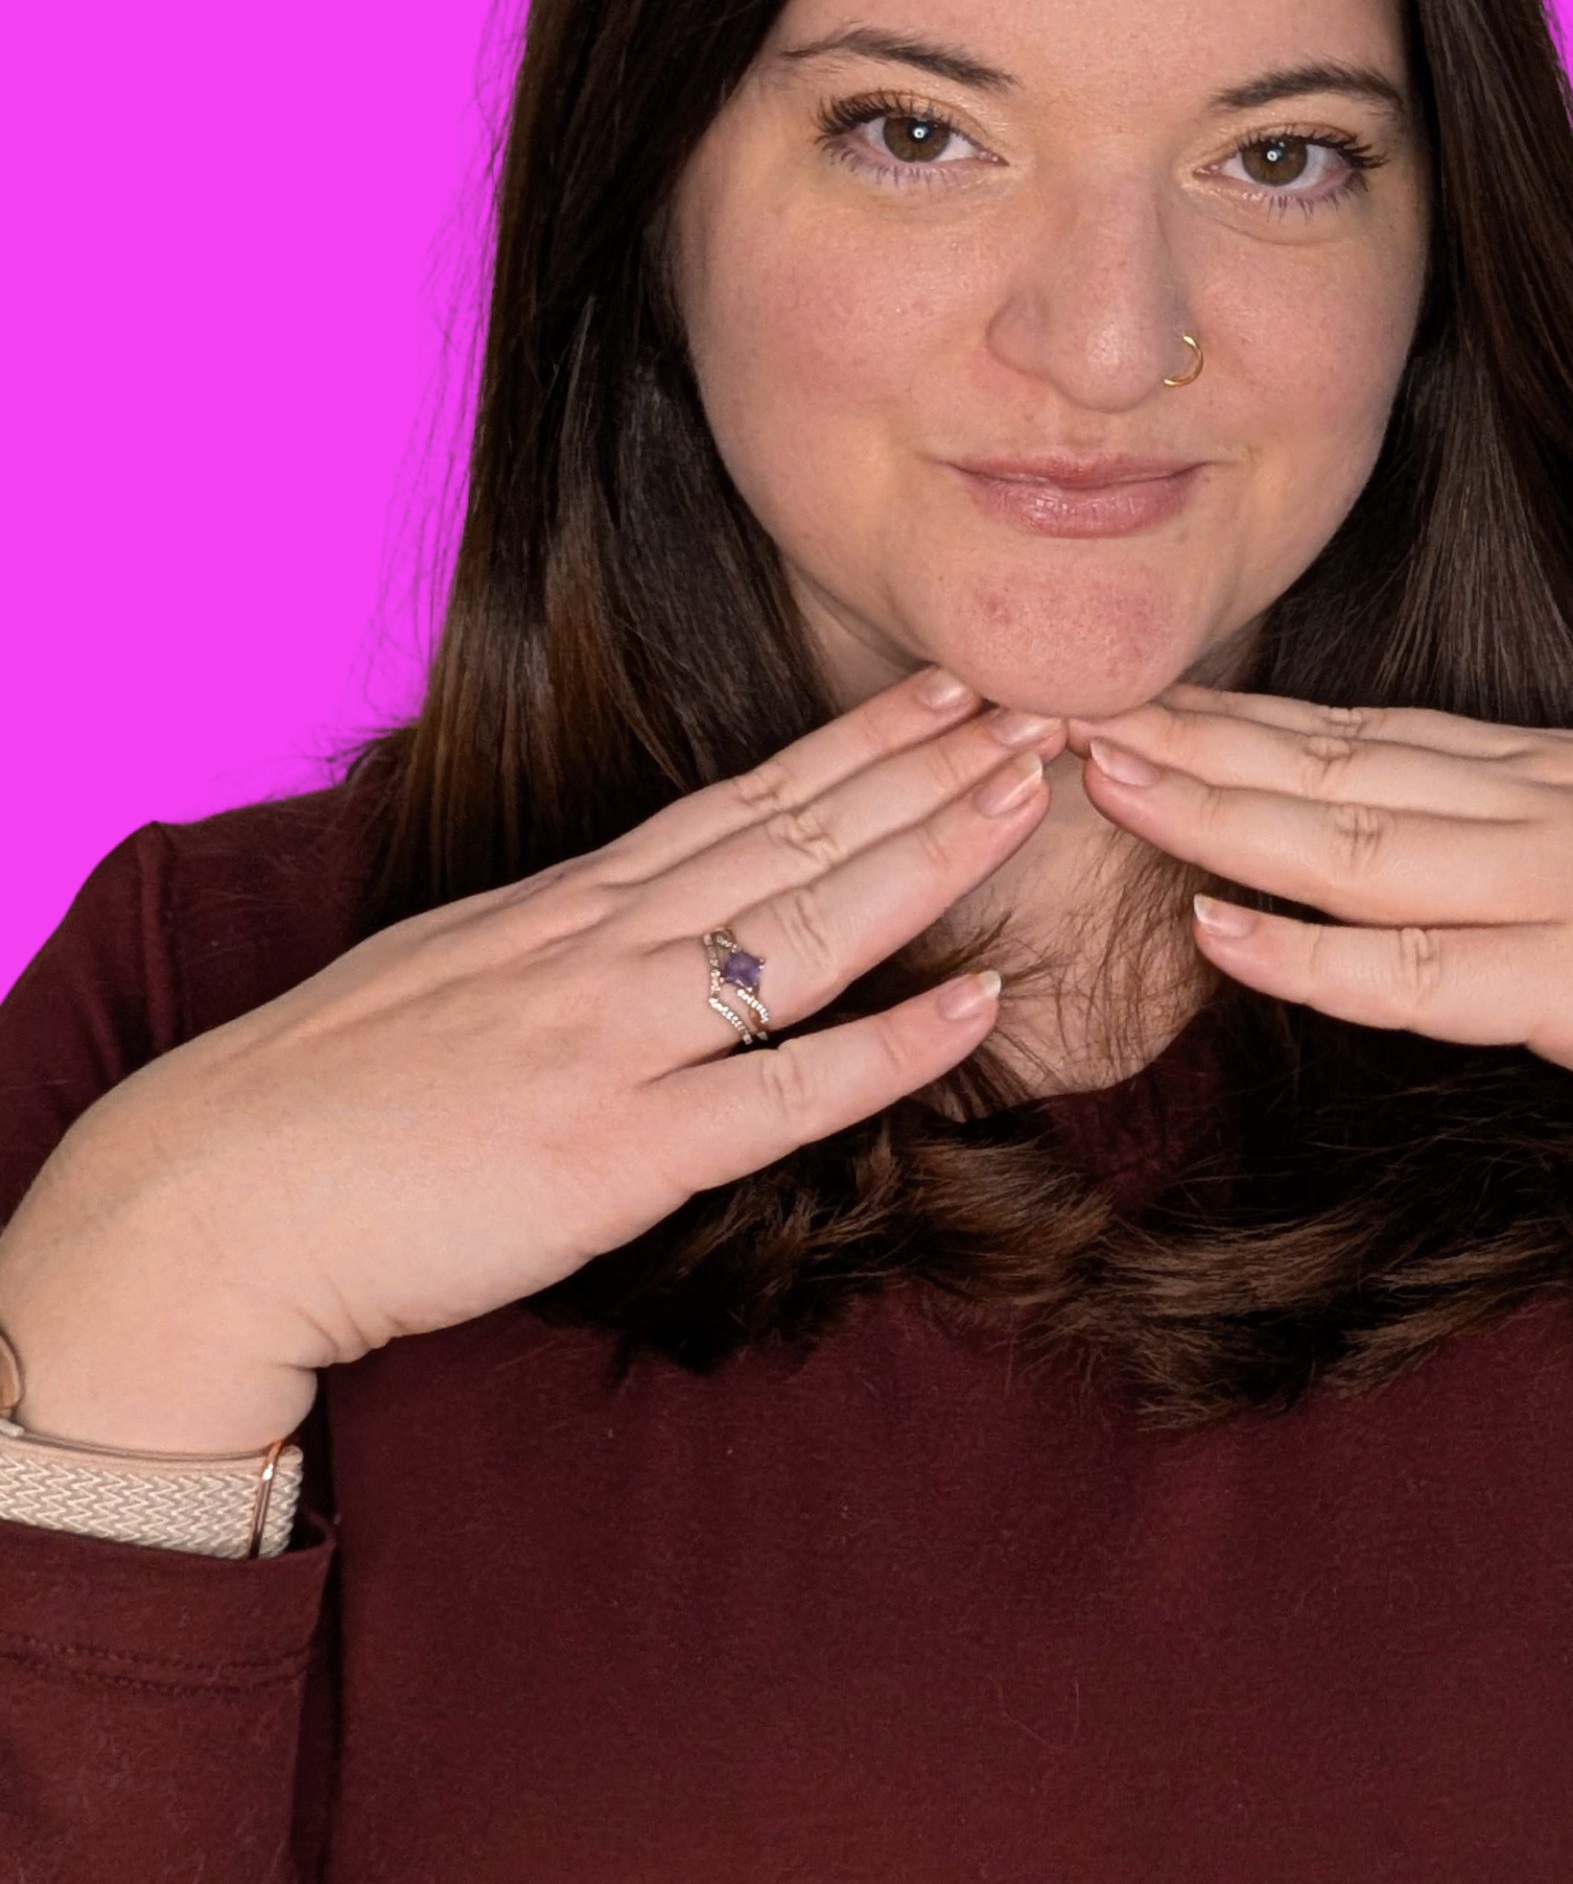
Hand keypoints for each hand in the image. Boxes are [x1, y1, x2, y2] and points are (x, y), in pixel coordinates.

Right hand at [0, 669, 1051, 1453]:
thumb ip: (544, 958)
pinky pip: (786, 1093)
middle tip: (1044, 697)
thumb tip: (613, 945)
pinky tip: (981, 1003)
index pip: (741, 801)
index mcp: (565, 908)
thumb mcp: (442, 980)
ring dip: (935, 853)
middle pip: (799, 834)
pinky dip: (894, 1047)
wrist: (217, 1194)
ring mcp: (620, 1040)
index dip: (857, 743)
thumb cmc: (319, 1102)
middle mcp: (605, 948)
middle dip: (931, 766)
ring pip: (811, 925)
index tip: (948, 688)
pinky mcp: (623, 1150)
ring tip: (1035, 791)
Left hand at [1076, 687, 1572, 1296]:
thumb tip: (1461, 844)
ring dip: (1214, 807)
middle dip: (1187, 736)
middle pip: (1326, 763)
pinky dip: (1307, 949)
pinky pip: (1420, 968)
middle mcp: (1535, 811)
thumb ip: (1551, 844)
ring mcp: (1556, 891)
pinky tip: (1219, 928)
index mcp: (1549, 778)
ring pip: (1347, 840)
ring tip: (1100, 775)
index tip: (1130, 692)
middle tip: (1055, 705)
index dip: (1237, 712)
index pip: (1362, 730)